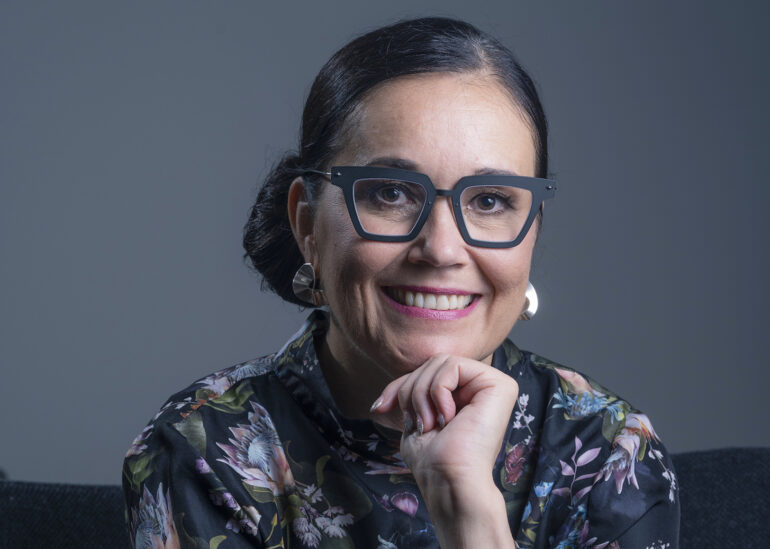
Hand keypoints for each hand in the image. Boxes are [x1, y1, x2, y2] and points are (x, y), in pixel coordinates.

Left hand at [370, 354, 517, 487]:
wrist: (450, 482)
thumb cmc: (433, 461)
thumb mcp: (413, 421)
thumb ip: (408, 397)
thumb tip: (378, 404)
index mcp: (466, 394)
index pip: (426, 370)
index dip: (399, 386)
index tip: (381, 408)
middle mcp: (483, 386)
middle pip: (433, 362)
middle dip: (409, 390)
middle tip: (417, 423)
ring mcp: (494, 384)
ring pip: (441, 361)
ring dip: (421, 393)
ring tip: (430, 424)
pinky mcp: (501, 385)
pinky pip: (453, 366)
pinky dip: (438, 391)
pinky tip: (448, 418)